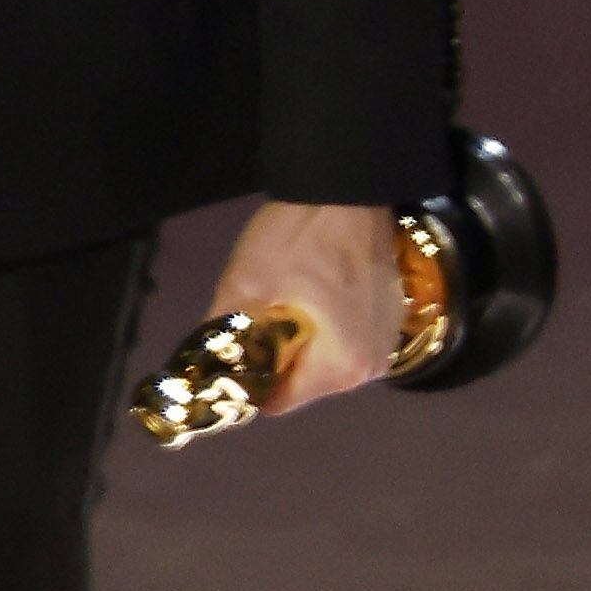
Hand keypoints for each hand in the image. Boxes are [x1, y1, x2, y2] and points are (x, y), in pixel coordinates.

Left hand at [207, 199, 406, 414]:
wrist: (347, 189)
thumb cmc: (297, 239)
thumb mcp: (245, 284)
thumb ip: (221, 332)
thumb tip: (201, 364)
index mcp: (340, 369)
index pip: (279, 401)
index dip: (245, 385)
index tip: (223, 360)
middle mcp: (371, 369)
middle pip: (303, 383)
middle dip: (270, 362)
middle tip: (243, 326)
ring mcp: (384, 342)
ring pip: (323, 361)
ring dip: (295, 343)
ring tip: (271, 308)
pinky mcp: (388, 318)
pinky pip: (344, 339)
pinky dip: (320, 328)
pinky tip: (303, 296)